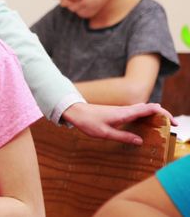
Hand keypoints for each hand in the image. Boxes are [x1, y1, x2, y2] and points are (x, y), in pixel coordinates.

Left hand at [62, 102, 176, 144]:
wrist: (76, 112)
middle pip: (149, 108)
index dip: (163, 114)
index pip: (149, 109)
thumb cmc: (89, 122)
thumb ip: (123, 136)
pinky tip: (146, 123)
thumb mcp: (105, 133)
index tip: (172, 122)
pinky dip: (145, 116)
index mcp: (124, 113)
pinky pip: (136, 112)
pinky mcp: (118, 112)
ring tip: (163, 125)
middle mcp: (125, 109)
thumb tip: (140, 141)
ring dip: (154, 116)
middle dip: (163, 115)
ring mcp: (122, 110)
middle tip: (173, 125)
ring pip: (143, 110)